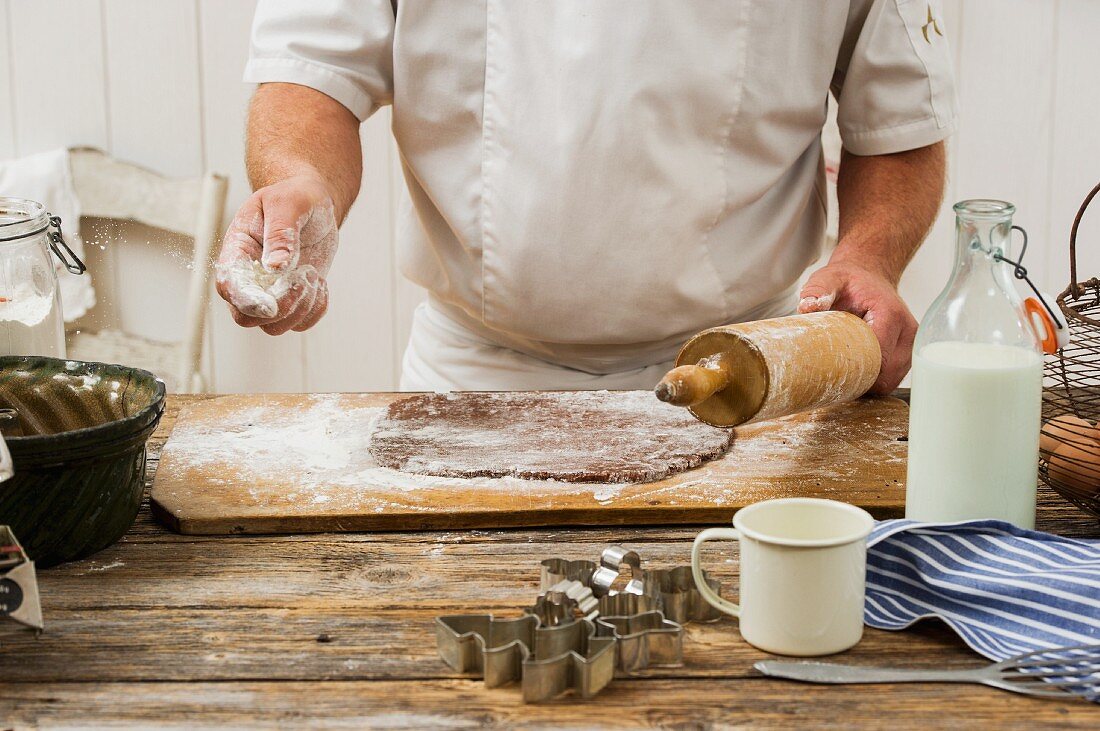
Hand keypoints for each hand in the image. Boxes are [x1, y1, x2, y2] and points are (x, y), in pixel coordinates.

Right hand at [215, 174, 337, 334]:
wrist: (312, 204)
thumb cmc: (294, 197)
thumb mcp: (288, 204)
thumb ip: (281, 233)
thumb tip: (275, 267)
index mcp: (237, 250)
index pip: (228, 285)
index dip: (246, 300)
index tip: (272, 301)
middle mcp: (249, 277)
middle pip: (245, 317)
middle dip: (279, 308)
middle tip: (304, 278)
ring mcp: (269, 292)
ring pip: (274, 326)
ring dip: (300, 308)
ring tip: (312, 275)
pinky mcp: (292, 299)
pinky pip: (300, 323)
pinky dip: (315, 310)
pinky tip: (320, 284)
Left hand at [798, 262, 917, 394]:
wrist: (870, 276)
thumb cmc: (850, 281)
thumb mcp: (830, 279)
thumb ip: (819, 290)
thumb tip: (807, 306)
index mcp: (890, 315)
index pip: (878, 358)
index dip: (855, 371)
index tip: (832, 372)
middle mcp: (907, 331)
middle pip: (886, 375)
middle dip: (860, 381)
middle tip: (834, 375)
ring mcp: (912, 344)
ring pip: (891, 380)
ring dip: (869, 382)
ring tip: (846, 371)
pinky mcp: (909, 352)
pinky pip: (893, 377)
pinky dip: (876, 379)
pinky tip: (859, 370)